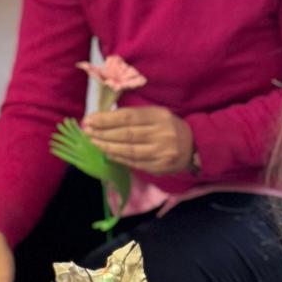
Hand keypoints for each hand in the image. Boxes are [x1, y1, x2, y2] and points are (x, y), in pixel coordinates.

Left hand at [79, 105, 193, 174]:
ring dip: (108, 147)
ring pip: (129, 150)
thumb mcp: (157, 115)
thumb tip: (104, 120)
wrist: (194, 147)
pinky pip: (134, 163)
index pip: (128, 117)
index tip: (90, 120)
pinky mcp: (159, 167)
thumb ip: (135, 116)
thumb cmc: (169, 127)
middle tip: (87, 132)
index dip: (107, 119)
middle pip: (127, 134)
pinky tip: (107, 154)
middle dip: (103, 133)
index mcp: (160, 116)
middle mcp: (162, 134)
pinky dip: (118, 158)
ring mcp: (161, 152)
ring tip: (93, 143)